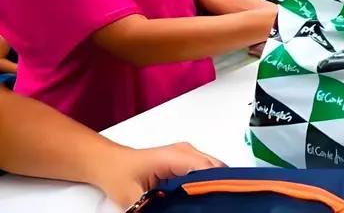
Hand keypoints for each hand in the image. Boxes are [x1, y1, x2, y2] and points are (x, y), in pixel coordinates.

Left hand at [95, 143, 223, 208]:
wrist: (109, 162)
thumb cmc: (118, 174)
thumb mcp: (134, 198)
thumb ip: (154, 209)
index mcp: (176, 157)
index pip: (209, 170)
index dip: (217, 186)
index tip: (218, 202)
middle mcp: (187, 152)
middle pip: (217, 169)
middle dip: (218, 186)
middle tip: (215, 205)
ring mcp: (188, 154)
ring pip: (214, 169)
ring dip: (213, 184)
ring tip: (209, 202)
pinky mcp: (186, 160)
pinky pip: (206, 170)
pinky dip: (207, 182)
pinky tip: (201, 196)